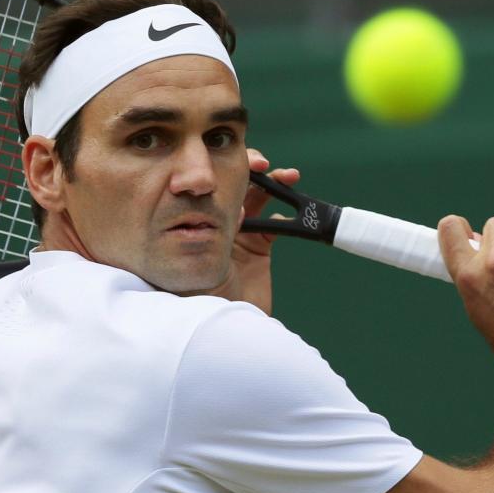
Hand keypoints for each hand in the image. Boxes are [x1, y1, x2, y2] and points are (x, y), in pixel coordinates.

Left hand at [209, 148, 298, 314]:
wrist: (222, 329)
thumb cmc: (199, 297)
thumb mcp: (197, 261)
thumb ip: (215, 233)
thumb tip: (234, 210)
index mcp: (195, 220)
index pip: (209, 187)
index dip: (224, 171)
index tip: (240, 164)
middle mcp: (216, 224)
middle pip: (234, 186)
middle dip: (249, 170)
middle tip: (261, 163)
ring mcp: (238, 237)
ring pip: (257, 200)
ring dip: (273, 184)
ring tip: (287, 175)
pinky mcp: (259, 252)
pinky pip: (276, 227)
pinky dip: (288, 217)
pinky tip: (297, 213)